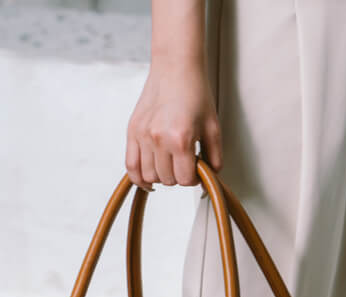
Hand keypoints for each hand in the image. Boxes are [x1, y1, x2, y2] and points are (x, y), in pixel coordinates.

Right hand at [126, 63, 222, 190]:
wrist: (175, 67)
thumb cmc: (196, 93)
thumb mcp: (213, 127)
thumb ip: (215, 158)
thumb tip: (211, 179)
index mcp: (180, 139)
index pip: (185, 180)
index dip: (195, 179)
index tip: (197, 169)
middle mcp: (158, 139)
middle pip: (167, 180)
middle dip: (179, 176)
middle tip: (185, 163)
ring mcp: (143, 135)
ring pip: (149, 176)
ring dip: (162, 176)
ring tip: (170, 164)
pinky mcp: (132, 131)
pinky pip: (131, 166)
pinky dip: (138, 178)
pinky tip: (149, 181)